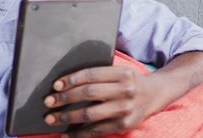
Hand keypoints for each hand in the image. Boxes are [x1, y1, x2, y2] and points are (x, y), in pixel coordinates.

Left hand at [43, 66, 159, 137]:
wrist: (154, 94)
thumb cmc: (129, 81)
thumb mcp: (119, 71)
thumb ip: (99, 74)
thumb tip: (65, 83)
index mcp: (122, 73)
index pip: (92, 74)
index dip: (71, 79)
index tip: (56, 85)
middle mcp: (125, 90)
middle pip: (89, 93)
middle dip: (65, 98)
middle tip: (48, 102)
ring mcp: (125, 109)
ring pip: (90, 114)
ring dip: (67, 117)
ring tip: (52, 119)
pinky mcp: (123, 125)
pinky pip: (96, 131)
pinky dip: (79, 134)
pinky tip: (66, 134)